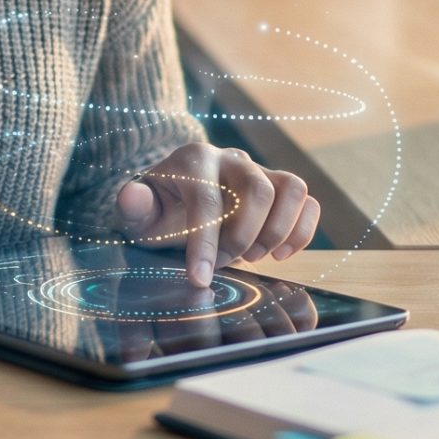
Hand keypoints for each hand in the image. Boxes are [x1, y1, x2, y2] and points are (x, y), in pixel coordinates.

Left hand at [115, 143, 319, 285]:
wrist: (177, 199)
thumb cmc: (160, 210)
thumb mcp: (140, 212)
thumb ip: (133, 206)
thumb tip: (131, 195)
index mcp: (194, 160)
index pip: (207, 200)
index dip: (205, 243)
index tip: (200, 279)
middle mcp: (231, 158)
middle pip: (257, 190)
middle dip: (243, 237)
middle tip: (225, 262)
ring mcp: (260, 170)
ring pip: (291, 189)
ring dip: (277, 231)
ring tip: (253, 255)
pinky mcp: (280, 187)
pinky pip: (307, 201)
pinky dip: (301, 231)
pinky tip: (279, 254)